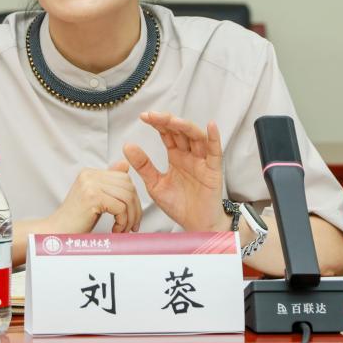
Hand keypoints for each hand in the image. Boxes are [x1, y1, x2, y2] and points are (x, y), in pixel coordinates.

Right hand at [46, 161, 142, 233]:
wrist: (57, 232)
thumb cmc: (76, 220)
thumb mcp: (95, 198)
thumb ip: (109, 183)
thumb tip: (125, 165)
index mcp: (90, 173)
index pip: (124, 178)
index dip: (133, 198)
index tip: (132, 215)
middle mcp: (90, 175)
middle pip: (128, 187)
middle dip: (135, 209)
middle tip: (131, 226)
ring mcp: (90, 185)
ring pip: (127, 198)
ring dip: (130, 218)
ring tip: (123, 229)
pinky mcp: (92, 197)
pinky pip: (121, 208)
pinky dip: (122, 222)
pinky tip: (115, 229)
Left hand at [123, 112, 228, 232]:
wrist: (195, 226)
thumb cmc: (178, 205)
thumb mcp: (155, 184)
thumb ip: (143, 166)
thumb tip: (127, 145)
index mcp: (176, 156)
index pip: (167, 134)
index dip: (157, 123)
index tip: (144, 117)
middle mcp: (189, 155)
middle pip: (180, 131)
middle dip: (167, 121)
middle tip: (153, 116)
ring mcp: (202, 161)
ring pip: (196, 137)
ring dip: (185, 126)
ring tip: (173, 120)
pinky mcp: (213, 171)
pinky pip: (215, 152)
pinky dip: (214, 138)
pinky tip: (210, 126)